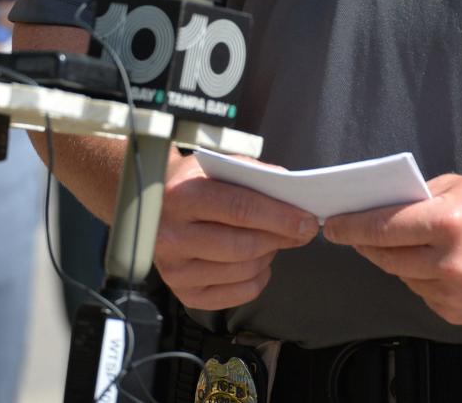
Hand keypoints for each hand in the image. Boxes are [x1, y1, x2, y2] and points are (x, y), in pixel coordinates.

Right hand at [153, 153, 319, 309]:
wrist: (153, 203)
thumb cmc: (198, 181)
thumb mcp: (222, 165)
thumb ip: (256, 176)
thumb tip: (293, 195)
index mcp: (184, 195)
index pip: (241, 209)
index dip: (279, 217)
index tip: (308, 220)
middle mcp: (173, 236)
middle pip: (243, 245)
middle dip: (281, 238)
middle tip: (303, 231)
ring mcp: (175, 270)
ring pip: (241, 271)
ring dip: (270, 256)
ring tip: (277, 240)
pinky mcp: (183, 293)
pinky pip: (234, 296)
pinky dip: (257, 279)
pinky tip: (260, 262)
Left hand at [323, 173, 461, 324]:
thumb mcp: (461, 187)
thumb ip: (421, 199)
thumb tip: (383, 209)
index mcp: (447, 222)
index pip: (382, 227)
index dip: (352, 227)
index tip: (333, 225)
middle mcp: (448, 262)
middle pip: (386, 258)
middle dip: (367, 245)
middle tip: (355, 234)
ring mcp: (454, 293)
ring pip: (403, 278)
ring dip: (397, 262)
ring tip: (406, 245)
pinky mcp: (460, 315)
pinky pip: (424, 295)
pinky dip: (422, 280)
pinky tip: (436, 264)